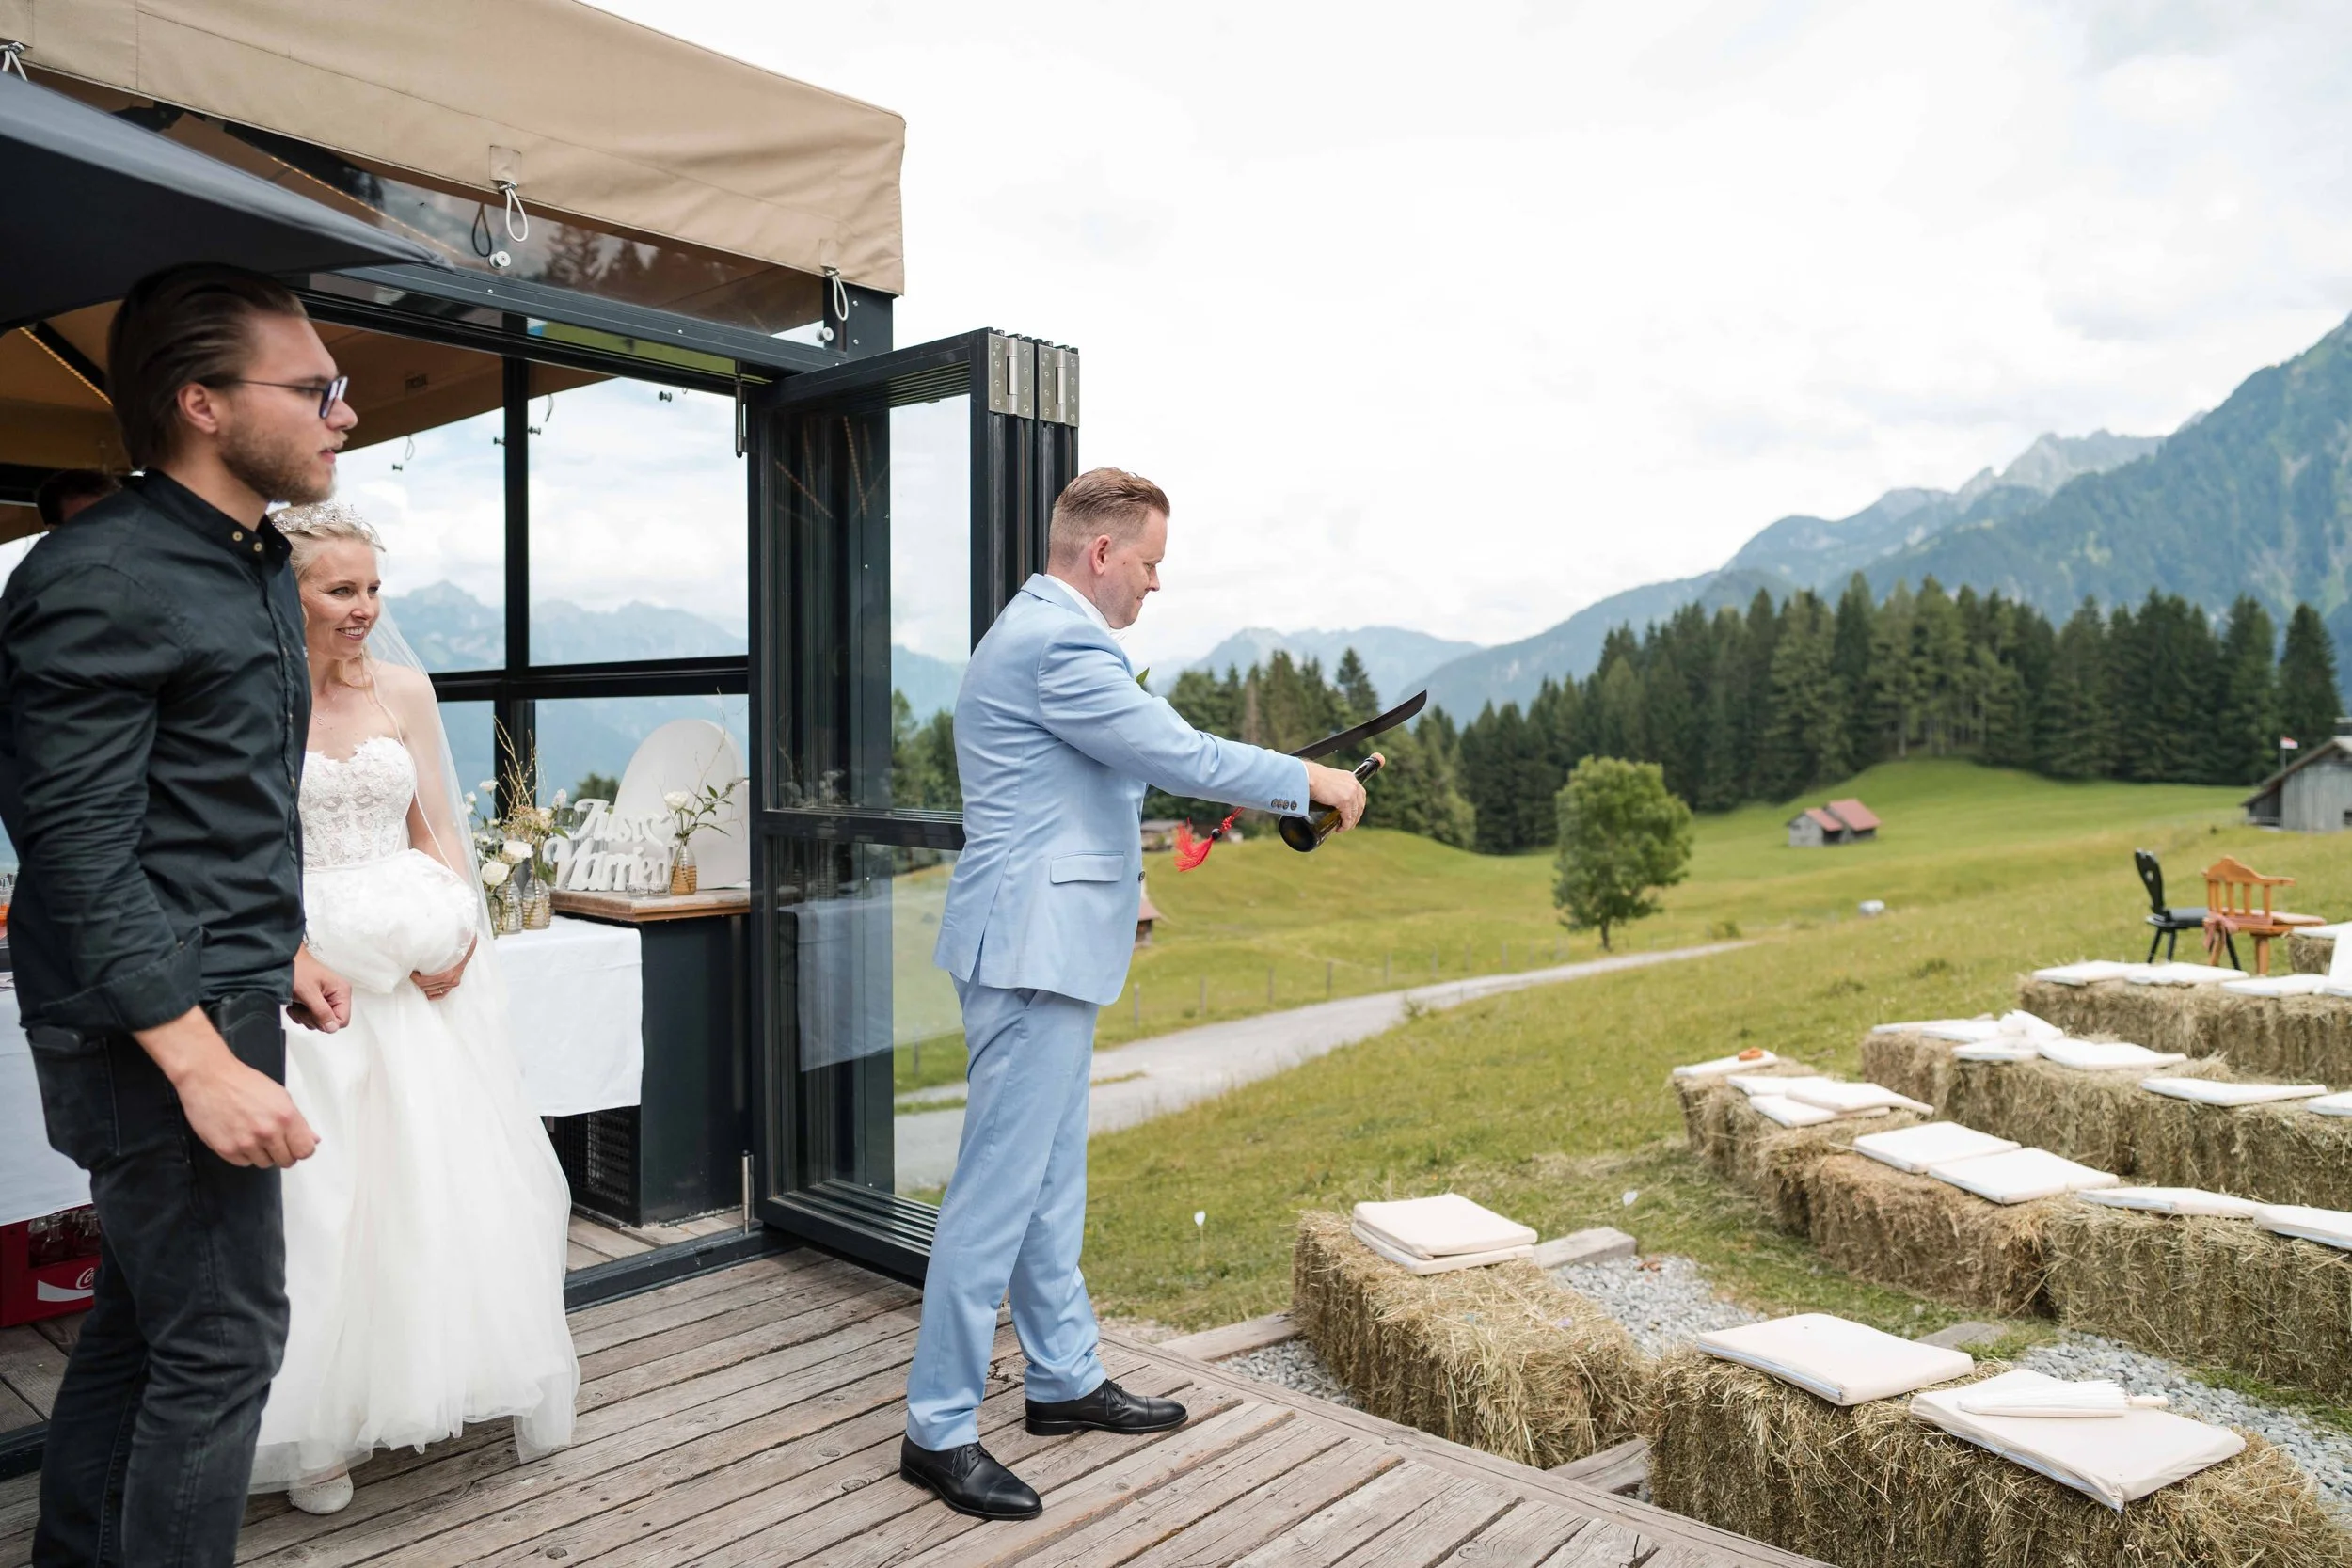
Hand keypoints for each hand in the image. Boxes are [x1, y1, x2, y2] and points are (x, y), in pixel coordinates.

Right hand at [175, 1053, 318, 1168]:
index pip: (305, 1150)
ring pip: (264, 1163)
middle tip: (272, 1138)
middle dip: (282, 1152)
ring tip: (252, 1133)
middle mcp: (268, 1132)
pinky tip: (238, 1135)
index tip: (296, 1146)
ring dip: (262, 1153)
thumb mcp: (279, 1096)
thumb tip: (313, 1140)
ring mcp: (246, 1143)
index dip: (301, 1149)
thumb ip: (298, 1121)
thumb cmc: (243, 1083)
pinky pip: (243, 1163)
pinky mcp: (227, 1150)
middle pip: (286, 1161)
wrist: (209, 1078)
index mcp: (285, 1117)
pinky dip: (243, 1154)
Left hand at [290, 945, 351, 1032]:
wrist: (283, 960)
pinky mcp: (316, 1001)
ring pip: (319, 1021)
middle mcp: (337, 996)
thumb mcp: (308, 993)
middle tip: (302, 1006)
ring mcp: (327, 999)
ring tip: (298, 1003)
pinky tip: (296, 1004)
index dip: (325, 1021)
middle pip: (329, 1022)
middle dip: (312, 1018)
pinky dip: (300, 1013)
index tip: (312, 1012)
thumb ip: (321, 1012)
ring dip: (304, 1016)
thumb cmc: (297, 969)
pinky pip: (311, 1017)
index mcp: (342, 991)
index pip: (341, 1020)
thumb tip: (332, 1028)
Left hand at [411, 933, 476, 1000]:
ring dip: (423, 986)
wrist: (466, 946)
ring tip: (419, 979)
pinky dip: (433, 994)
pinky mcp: (454, 983)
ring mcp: (453, 983)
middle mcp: (450, 981)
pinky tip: (427, 992)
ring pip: (432, 991)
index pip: (424, 982)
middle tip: (413, 974)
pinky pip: (442, 994)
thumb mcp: (440, 951)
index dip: (414, 978)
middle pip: (426, 987)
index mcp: (446, 975)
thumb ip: (428, 956)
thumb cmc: (453, 947)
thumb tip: (415, 954)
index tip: (411, 972)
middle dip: (417, 981)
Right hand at [1305, 757, 1370, 831]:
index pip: (1361, 795)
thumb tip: (1333, 797)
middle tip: (1348, 824)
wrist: (1307, 776)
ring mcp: (1351, 792)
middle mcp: (1354, 784)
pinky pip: (1348, 817)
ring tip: (1342, 828)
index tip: (1353, 814)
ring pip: (1355, 813)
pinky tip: (1339, 828)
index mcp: (1351, 778)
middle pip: (1360, 805)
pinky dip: (1344, 825)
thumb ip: (1336, 786)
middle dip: (1355, 817)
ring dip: (1350, 823)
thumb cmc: (1313, 777)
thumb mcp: (1330, 779)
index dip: (1358, 807)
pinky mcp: (1345, 800)